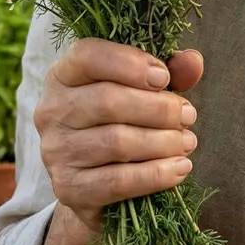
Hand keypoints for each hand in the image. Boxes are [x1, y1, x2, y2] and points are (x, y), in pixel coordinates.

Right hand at [35, 38, 203, 234]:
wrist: (97, 185)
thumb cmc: (122, 123)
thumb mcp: (143, 90)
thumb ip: (168, 71)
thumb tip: (193, 62)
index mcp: (63, 76)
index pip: (87, 56)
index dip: (129, 63)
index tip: (164, 77)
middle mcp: (51, 111)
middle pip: (108, 101)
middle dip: (158, 108)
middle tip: (188, 115)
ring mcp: (56, 152)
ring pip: (116, 142)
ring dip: (163, 141)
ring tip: (187, 141)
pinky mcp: (68, 188)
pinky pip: (118, 181)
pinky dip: (156, 174)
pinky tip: (180, 168)